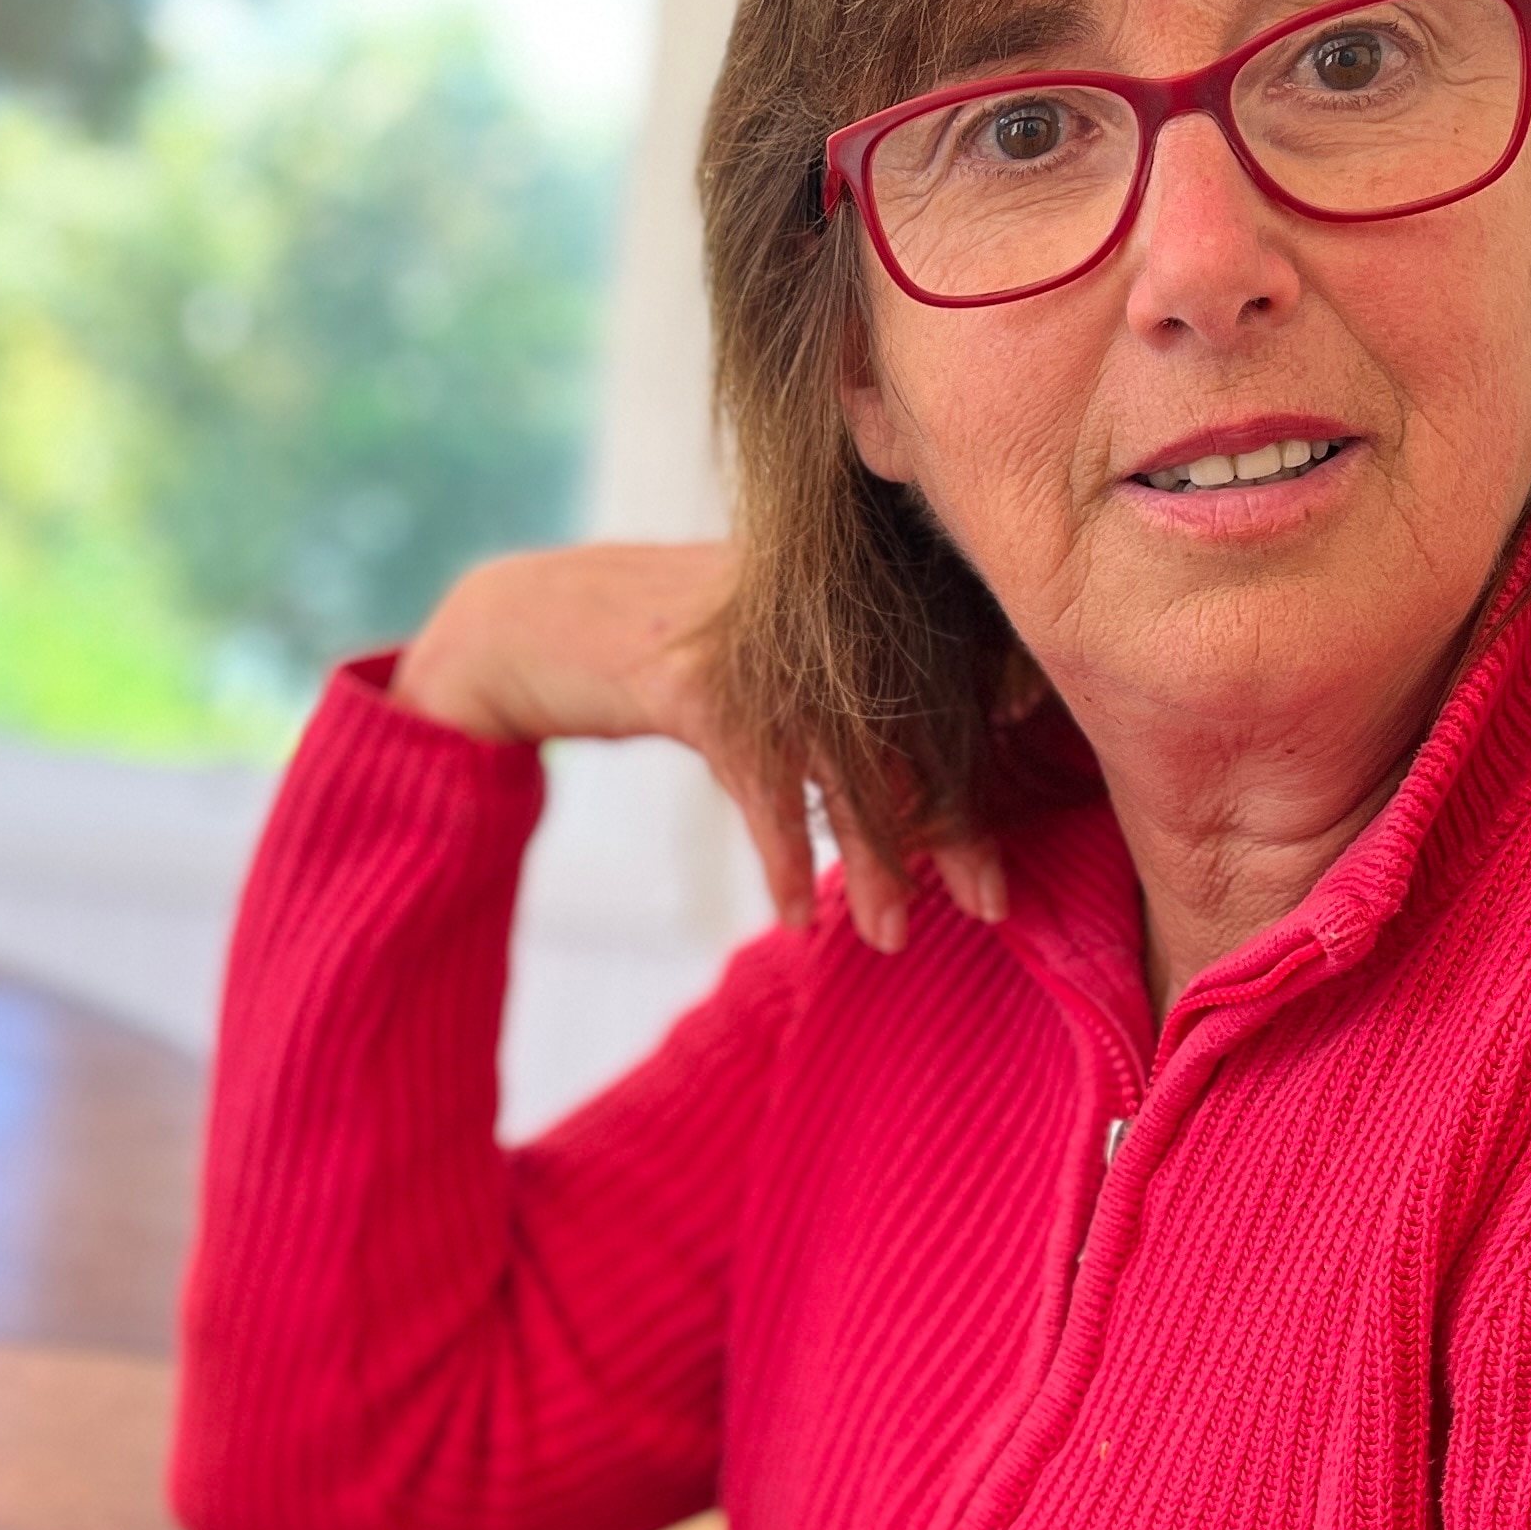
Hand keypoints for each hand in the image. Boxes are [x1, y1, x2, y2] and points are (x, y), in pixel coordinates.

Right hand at [388, 537, 1002, 950]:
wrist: (523, 623)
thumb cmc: (660, 659)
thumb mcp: (762, 665)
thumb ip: (841, 700)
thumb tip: (927, 786)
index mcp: (843, 594)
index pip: (943, 673)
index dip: (983, 746)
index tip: (1006, 822)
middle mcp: (811, 605)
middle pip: (910, 723)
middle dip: (954, 821)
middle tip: (992, 903)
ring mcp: (756, 640)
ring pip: (843, 762)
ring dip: (874, 859)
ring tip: (892, 935)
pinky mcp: (697, 678)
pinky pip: (762, 785)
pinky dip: (783, 856)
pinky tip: (796, 914)